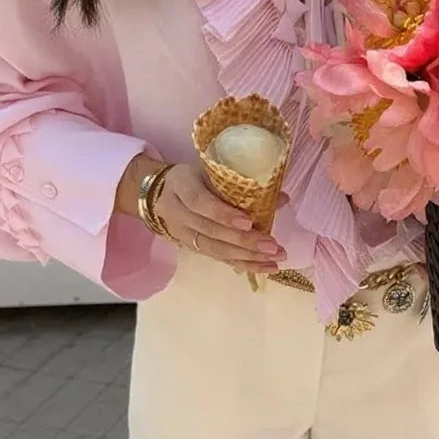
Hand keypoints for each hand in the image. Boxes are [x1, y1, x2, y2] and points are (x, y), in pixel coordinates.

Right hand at [117, 157, 284, 272]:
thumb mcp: (208, 170)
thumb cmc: (192, 177)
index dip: (223, 214)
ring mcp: (184, 234)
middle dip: (243, 242)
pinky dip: (244, 265)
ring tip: (275, 259)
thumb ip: (240, 182)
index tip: (248, 222)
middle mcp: (179, 213)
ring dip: (248, 257)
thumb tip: (282, 198)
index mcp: (181, 186)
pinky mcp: (192, 248)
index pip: (200, 202)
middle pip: (210, 231)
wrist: (156, 194)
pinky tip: (266, 267)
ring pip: (215, 250)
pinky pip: (219, 259)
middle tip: (272, 246)